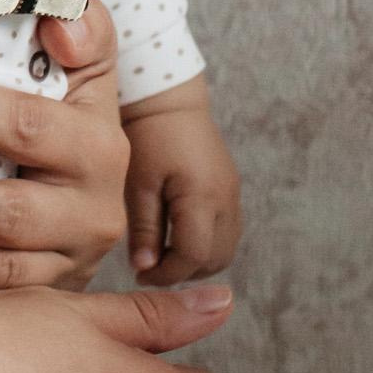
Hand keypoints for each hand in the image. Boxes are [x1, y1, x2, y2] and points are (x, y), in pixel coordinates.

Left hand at [0, 2, 128, 290]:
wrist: (98, 196)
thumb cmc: (67, 118)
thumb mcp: (86, 72)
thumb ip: (79, 29)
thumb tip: (59, 21)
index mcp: (96, 145)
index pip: (25, 125)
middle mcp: (90, 210)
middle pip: (7, 210)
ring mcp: (67, 263)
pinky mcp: (43, 299)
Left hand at [120, 78, 242, 281]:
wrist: (168, 99)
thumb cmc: (148, 136)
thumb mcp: (139, 184)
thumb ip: (145, 229)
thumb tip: (145, 268)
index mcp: (202, 196)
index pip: (194, 255)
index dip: (167, 273)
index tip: (141, 273)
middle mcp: (226, 199)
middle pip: (217, 258)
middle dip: (184, 271)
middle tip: (152, 267)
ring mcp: (232, 194)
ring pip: (226, 248)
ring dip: (198, 260)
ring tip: (163, 253)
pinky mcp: (230, 188)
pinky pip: (227, 230)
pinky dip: (207, 243)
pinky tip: (177, 235)